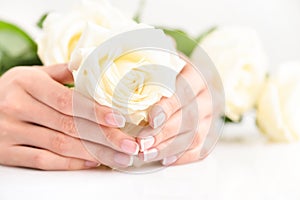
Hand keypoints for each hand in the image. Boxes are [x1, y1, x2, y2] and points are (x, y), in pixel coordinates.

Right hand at [0, 64, 138, 169]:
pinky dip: (70, 163)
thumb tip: (94, 67)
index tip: (118, 120)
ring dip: (93, 153)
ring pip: (59, 145)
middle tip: (129, 145)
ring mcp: (10, 132)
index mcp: (27, 83)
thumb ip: (64, 72)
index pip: (67, 100)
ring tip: (118, 157)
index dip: (94, 111)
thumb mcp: (34, 74)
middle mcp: (17, 107)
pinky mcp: (6, 152)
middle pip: (69, 126)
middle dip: (104, 137)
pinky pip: (43, 160)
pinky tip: (92, 162)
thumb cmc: (16, 89)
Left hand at [137, 62, 215, 165]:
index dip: (167, 108)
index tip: (150, 120)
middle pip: (188, 119)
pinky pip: (200, 149)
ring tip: (147, 154)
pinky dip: (182, 158)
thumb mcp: (162, 58)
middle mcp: (207, 97)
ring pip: (194, 137)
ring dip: (169, 148)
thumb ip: (151, 58)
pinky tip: (164, 160)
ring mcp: (210, 117)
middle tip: (142, 143)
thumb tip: (129, 56)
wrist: (191, 80)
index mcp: (196, 76)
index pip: (184, 93)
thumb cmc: (169, 71)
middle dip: (163, 134)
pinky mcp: (209, 132)